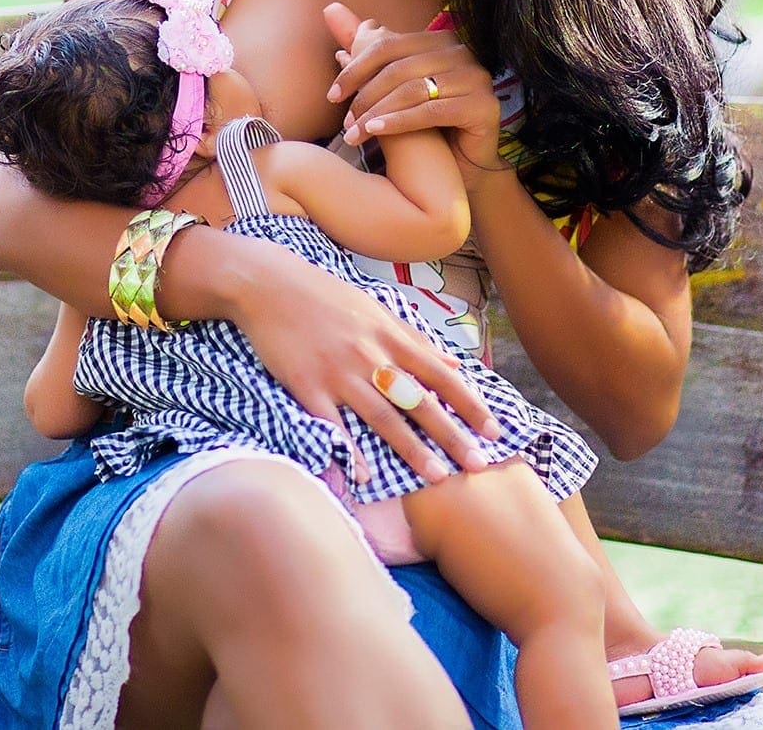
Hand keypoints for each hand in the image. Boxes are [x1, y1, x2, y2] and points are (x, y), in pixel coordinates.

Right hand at [225, 239, 502, 482]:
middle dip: (452, 436)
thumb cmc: (325, 297)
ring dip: (412, 450)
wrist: (269, 285)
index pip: (441, 375)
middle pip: (418, 402)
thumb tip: (457, 366)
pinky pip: (332, 425)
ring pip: (383, 417)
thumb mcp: (376, 309)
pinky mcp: (306, 385)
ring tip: (437, 477)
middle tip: (478, 465)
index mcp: (390, 336)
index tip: (493, 431)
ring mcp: (338, 373)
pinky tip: (364, 476)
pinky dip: (350, 450)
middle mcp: (370, 356)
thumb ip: (416, 340)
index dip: (469, 404)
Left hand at [323, 1, 504, 174]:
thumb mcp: (391, 86)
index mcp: (440, 40)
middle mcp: (462, 53)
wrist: (463, 166)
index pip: (387, 46)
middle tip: (345, 123)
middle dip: (365, 96)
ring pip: (413, 90)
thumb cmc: (424, 126)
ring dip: (376, 112)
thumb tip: (330, 9)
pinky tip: (376, 131)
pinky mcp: (484, 106)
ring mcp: (477, 78)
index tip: (332, 96)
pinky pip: (431, 111)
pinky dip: (399, 122)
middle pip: (399, 68)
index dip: (356, 70)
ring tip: (354, 134)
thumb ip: (366, 48)